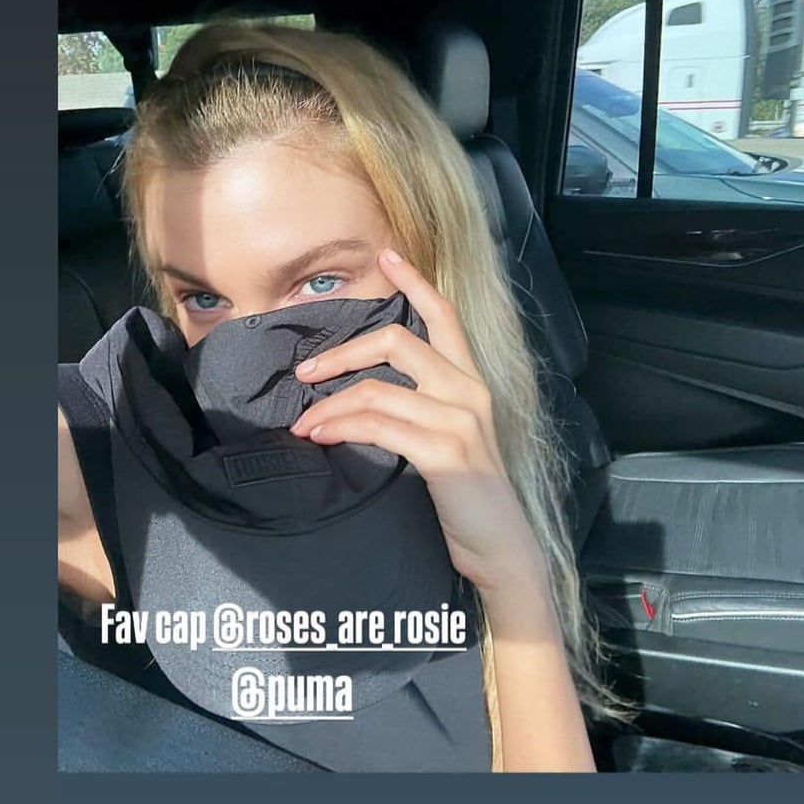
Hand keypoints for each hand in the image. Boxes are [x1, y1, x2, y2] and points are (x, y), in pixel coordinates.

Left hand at [288, 250, 548, 601]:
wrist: (500, 548)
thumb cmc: (469, 498)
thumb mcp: (447, 441)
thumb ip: (419, 410)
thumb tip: (360, 397)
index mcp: (472, 382)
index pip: (445, 316)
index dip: (414, 281)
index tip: (385, 255)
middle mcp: (470, 390)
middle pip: (397, 340)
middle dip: (342, 352)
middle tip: (305, 373)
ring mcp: (460, 418)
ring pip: (377, 388)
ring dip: (329, 405)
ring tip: (303, 425)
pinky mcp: (446, 451)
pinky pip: (378, 424)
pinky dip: (341, 428)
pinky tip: (323, 437)